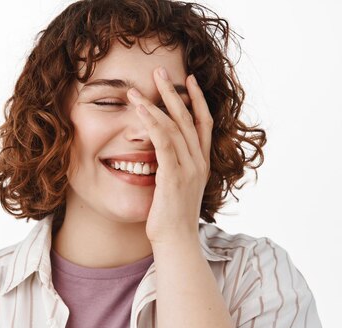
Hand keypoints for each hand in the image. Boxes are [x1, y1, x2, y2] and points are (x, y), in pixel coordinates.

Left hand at [126, 68, 212, 244]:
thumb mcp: (178, 189)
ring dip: (156, 103)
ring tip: (138, 88)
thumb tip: (163, 158)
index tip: (188, 80)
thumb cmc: (172, 219)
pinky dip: (152, 123)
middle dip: (174, 92)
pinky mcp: (173, 176)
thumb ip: (174, 169)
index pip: (202, 123)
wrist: (177, 242)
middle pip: (188, 118)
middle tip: (160, 71)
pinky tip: (140, 110)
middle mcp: (198, 162)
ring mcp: (188, 168)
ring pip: (175, 126)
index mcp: (201, 163)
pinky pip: (163, 142)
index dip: (196, 100)